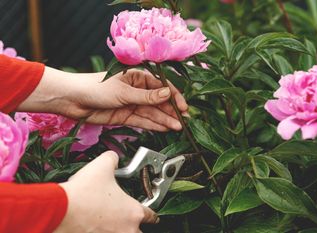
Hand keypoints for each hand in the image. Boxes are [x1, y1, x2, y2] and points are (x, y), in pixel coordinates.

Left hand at [18, 67, 188, 131]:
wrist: (73, 100)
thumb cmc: (95, 87)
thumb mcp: (124, 92)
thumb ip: (147, 96)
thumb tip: (168, 95)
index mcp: (137, 77)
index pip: (162, 86)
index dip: (174, 97)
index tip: (183, 107)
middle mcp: (137, 90)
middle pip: (159, 102)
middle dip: (171, 111)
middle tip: (183, 121)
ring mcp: (131, 104)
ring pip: (152, 113)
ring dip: (165, 120)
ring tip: (177, 127)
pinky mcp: (125, 116)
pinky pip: (143, 121)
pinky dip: (154, 125)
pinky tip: (164, 128)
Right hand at [55, 151, 158, 232]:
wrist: (60, 210)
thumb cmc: (82, 192)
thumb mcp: (102, 165)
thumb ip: (112, 159)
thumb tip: (113, 157)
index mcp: (133, 212)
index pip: (151, 216)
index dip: (152, 214)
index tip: (152, 216)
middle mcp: (126, 230)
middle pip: (138, 232)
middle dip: (133, 227)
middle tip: (125, 220)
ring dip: (117, 230)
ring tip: (107, 222)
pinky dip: (99, 231)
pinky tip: (92, 225)